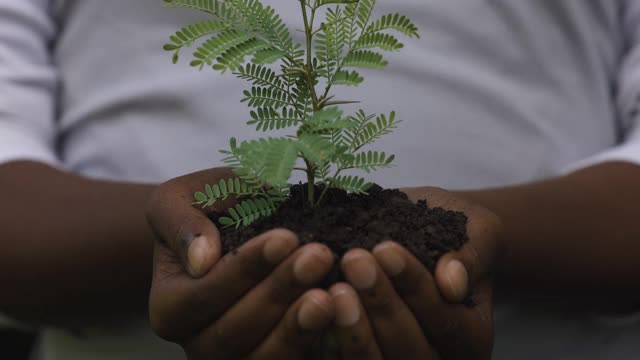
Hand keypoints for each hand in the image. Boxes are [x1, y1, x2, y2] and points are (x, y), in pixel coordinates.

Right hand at [146, 168, 335, 358]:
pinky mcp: (271, 358)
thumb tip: (200, 260)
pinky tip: (341, 312)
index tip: (285, 237)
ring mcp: (235, 357)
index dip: (245, 269)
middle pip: (234, 332)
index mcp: (169, 307)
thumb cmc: (208, 210)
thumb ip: (180, 222)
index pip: (203, 296)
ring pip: (263, 358)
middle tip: (318, 257)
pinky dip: (317, 343)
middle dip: (279, 292)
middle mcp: (197, 342)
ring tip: (330, 293)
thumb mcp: (180, 199)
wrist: (235, 226)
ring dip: (298, 326)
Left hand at [329, 187, 502, 358]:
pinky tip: (310, 306)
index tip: (386, 249)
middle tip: (354, 261)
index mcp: (471, 337)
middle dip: (381, 305)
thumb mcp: (476, 232)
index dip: (415, 287)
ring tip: (333, 287)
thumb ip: (470, 255)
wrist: (427, 236)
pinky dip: (327, 341)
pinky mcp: (365, 358)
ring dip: (353, 329)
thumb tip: (453, 282)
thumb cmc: (454, 235)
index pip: (446, 322)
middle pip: (410, 351)